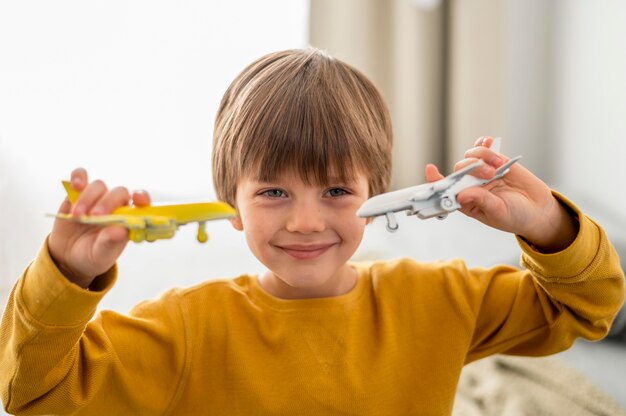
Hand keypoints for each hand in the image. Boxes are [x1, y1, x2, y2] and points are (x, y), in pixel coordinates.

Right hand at [48, 168, 150, 287]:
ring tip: (78, 216)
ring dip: (88, 198)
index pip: (142, 203)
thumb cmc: (93, 255)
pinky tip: (75, 186)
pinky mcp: (78, 193)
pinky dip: (78, 177)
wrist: (68, 256)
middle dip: (107, 203)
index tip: (138, 199)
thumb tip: (120, 231)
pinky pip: (80, 177)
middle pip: (119, 192)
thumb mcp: (101, 255)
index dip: (143, 198)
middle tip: (95, 217)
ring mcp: (97, 197)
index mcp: (128, 219)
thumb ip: (110, 243)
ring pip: (99, 186)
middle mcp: (116, 205)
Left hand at [425, 137, 577, 251]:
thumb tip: (462, 194)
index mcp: (466, 202)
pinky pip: (483, 148)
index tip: (430, 169)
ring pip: (470, 157)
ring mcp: (482, 172)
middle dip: (472, 169)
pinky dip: (484, 144)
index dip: (435, 180)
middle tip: (489, 175)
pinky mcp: (495, 162)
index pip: (445, 190)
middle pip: (459, 170)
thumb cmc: (515, 216)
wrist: (538, 210)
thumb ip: (481, 201)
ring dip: (482, 157)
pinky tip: (489, 141)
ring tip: (497, 167)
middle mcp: (470, 186)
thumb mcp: (498, 213)